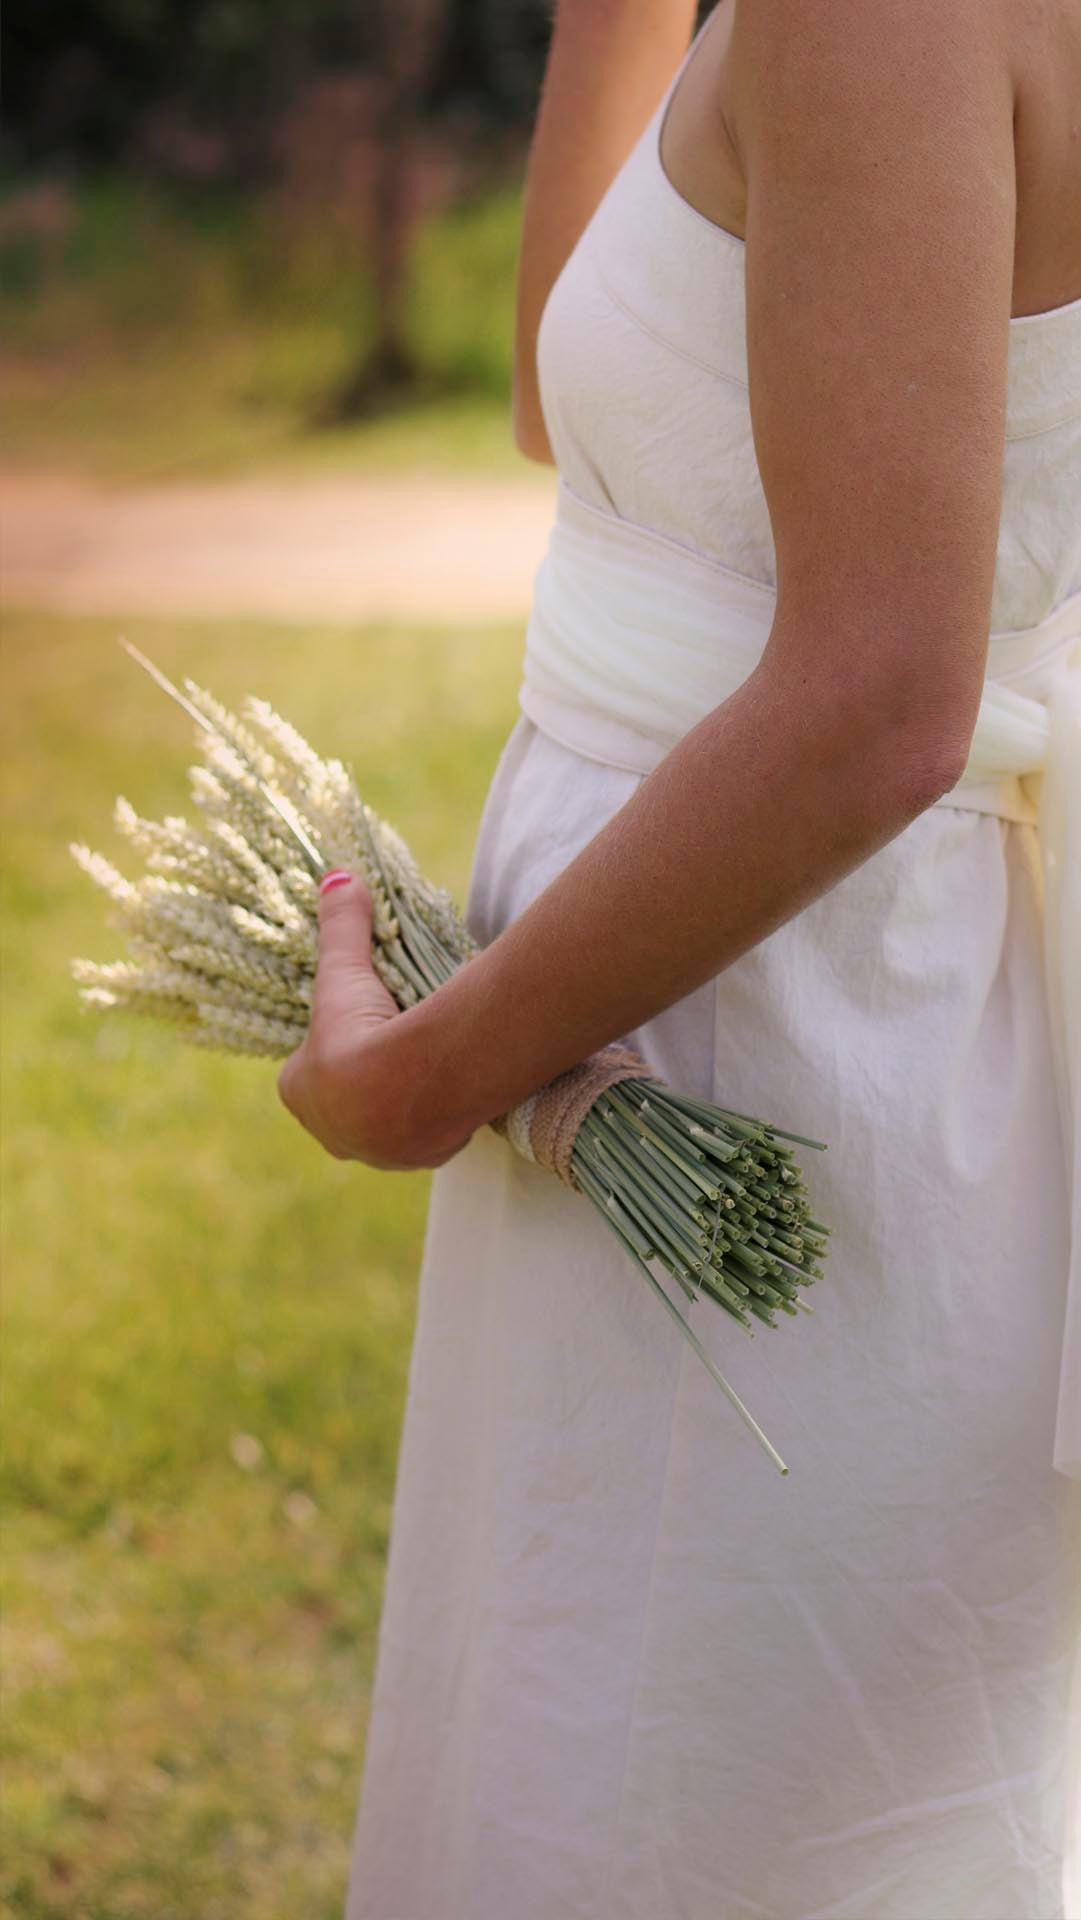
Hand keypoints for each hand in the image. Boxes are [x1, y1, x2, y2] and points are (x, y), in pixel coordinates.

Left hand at [276, 870, 476, 1170]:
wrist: (409, 1090)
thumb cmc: (362, 1031)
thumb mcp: (347, 971)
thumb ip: (341, 926)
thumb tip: (336, 876)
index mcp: (300, 1091)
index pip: (307, 1068)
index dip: (330, 1046)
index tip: (357, 1025)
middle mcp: (329, 1130)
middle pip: (342, 1101)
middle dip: (362, 1080)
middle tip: (393, 1045)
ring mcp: (372, 1150)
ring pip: (379, 1124)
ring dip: (397, 1102)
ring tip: (423, 1067)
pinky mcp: (414, 1157)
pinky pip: (418, 1136)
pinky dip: (429, 1118)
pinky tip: (446, 1092)